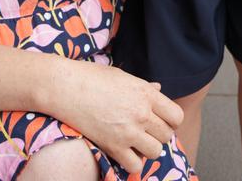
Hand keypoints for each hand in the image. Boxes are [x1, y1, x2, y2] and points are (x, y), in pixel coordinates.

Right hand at [63, 61, 182, 172]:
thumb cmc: (92, 77)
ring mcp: (128, 131)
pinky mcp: (113, 146)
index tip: (160, 120)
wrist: (65, 86)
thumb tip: (159, 88)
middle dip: (158, 135)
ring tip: (134, 141)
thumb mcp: (122, 76)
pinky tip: (123, 150)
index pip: (176, 116)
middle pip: (167, 136)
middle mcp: (141, 113)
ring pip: (155, 152)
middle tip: (144, 130)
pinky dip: (131, 162)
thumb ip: (144, 87)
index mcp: (145, 93)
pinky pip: (135, 165)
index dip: (170, 120)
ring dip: (146, 149)